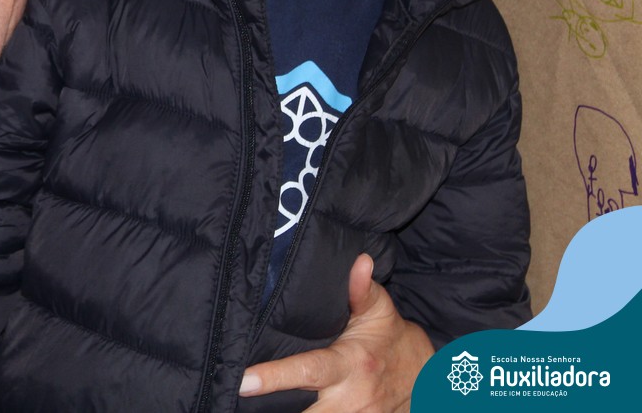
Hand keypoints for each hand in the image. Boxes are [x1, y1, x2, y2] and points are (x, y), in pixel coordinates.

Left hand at [237, 254, 433, 412]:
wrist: (426, 380)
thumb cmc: (390, 339)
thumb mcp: (379, 311)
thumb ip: (362, 289)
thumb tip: (359, 260)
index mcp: (351, 365)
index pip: (308, 371)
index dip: (275, 377)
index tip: (244, 381)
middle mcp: (351, 399)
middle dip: (272, 410)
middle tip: (231, 397)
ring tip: (245, 409)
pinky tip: (274, 411)